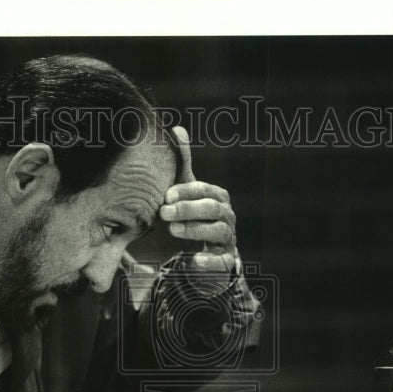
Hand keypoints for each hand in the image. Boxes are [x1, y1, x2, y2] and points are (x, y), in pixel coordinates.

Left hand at [159, 126, 237, 289]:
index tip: (166, 194)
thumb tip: (177, 130)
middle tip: (164, 212)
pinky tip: (194, 260)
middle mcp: (227, 215)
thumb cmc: (196, 215)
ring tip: (173, 230)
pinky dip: (209, 261)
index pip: (204, 190)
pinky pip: (221, 261)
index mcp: (218, 197)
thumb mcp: (188, 190)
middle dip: (188, 209)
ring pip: (217, 232)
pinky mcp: (225, 260)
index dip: (186, 191)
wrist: (208, 251)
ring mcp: (228, 238)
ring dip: (195, 229)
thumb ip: (183, 163)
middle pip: (211, 209)